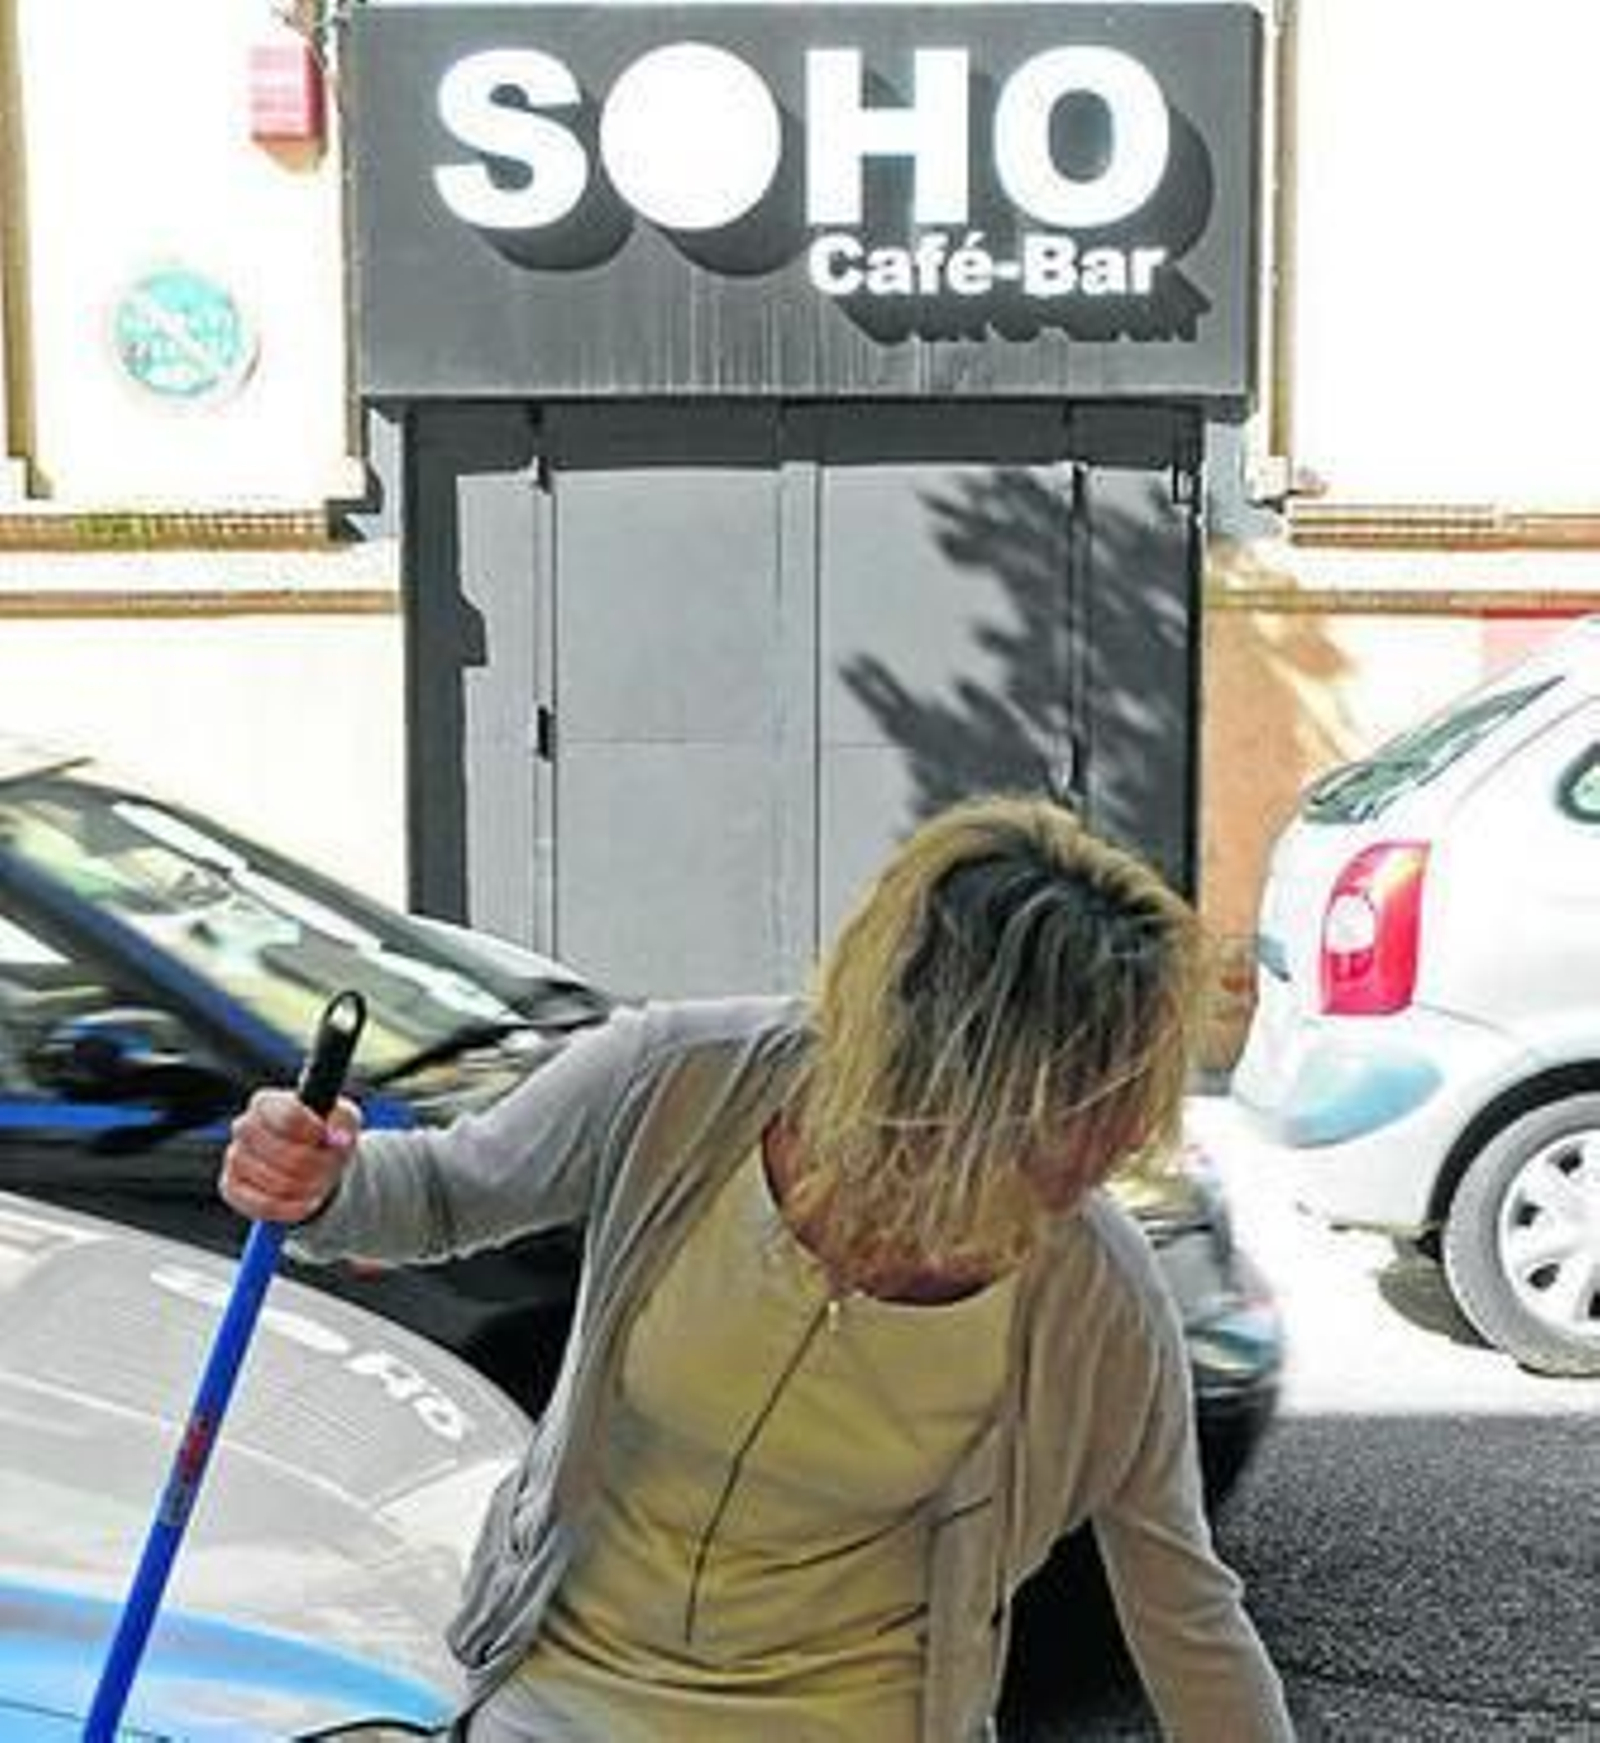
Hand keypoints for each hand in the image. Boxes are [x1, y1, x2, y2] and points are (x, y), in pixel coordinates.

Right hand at [221, 1088, 361, 1225]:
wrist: (312, 1164)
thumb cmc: (324, 1136)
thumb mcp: (342, 1120)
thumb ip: (343, 1122)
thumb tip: (337, 1136)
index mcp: (267, 1103)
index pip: (288, 1115)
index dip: (312, 1131)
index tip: (326, 1138)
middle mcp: (244, 1126)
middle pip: (283, 1153)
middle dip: (315, 1165)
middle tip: (331, 1168)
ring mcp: (235, 1158)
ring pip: (276, 1182)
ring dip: (307, 1188)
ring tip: (320, 1183)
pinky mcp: (232, 1188)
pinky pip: (263, 1206)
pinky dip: (291, 1209)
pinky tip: (306, 1203)